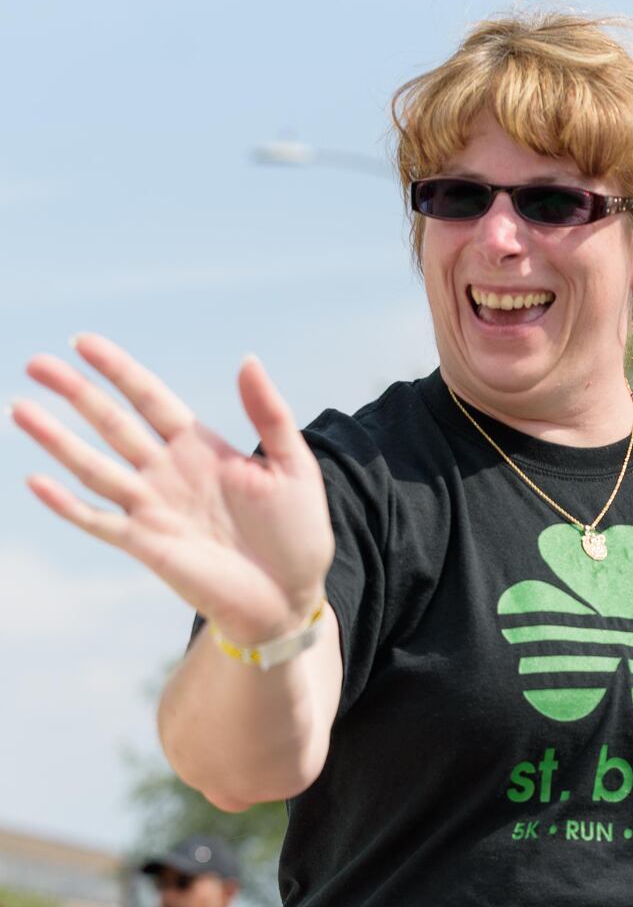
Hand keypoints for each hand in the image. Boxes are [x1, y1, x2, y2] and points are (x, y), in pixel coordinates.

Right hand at [12, 334, 333, 642]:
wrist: (291, 597)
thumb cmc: (298, 533)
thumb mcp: (293, 466)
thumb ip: (269, 414)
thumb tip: (247, 359)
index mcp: (203, 448)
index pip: (151, 399)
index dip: (118, 370)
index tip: (83, 342)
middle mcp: (169, 472)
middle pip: (113, 424)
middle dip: (76, 393)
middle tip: (36, 363)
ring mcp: (153, 508)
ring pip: (94, 466)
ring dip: (57, 439)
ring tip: (19, 407)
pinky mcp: (145, 545)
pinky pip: (98, 520)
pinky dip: (66, 503)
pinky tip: (35, 481)